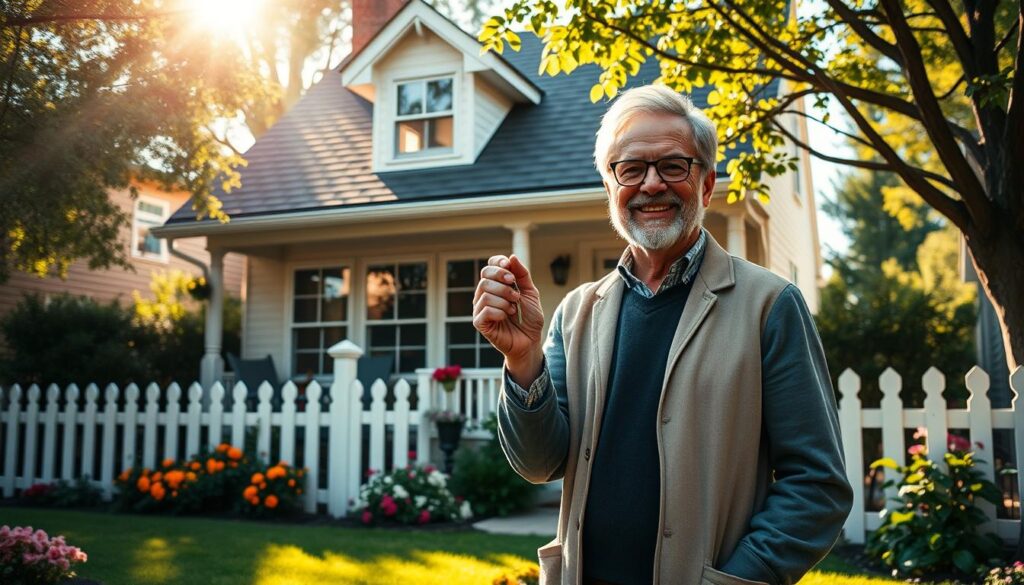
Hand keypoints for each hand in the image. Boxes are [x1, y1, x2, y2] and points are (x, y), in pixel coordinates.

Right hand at [473, 254, 544, 383]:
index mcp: (496, 285)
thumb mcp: (530, 293)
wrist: (530, 341)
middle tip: (516, 294)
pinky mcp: (479, 322)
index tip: (509, 267)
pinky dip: (499, 311)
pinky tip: (506, 317)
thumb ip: (522, 275)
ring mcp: (480, 308)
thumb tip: (512, 257)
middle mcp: (485, 294)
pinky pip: (484, 310)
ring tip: (513, 309)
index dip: (498, 263)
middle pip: (485, 276)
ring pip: (485, 293)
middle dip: (503, 281)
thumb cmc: (529, 318)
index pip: (490, 266)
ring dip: (504, 299)